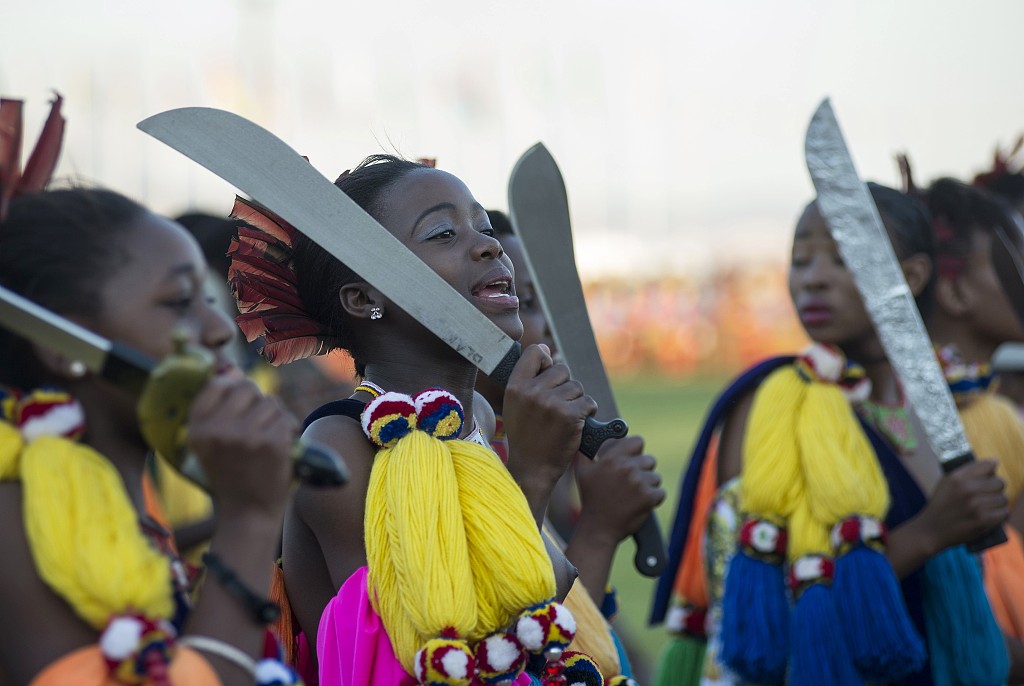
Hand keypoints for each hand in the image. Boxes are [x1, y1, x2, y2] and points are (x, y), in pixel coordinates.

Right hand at [186, 373, 296, 516]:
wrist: (248, 513)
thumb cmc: (231, 474)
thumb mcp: (209, 444)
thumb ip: (217, 408)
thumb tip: (230, 368)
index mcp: (196, 429)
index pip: (216, 384)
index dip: (232, 389)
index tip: (239, 407)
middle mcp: (218, 430)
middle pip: (247, 388)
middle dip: (257, 403)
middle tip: (256, 427)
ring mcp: (246, 435)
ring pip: (270, 402)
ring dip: (275, 417)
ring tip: (267, 440)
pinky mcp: (272, 442)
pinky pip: (286, 417)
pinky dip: (289, 429)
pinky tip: (282, 447)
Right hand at [502, 344, 597, 497]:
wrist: (532, 468)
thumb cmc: (526, 436)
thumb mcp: (515, 405)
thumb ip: (528, 380)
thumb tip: (548, 352)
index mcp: (515, 387)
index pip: (534, 352)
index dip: (545, 359)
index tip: (547, 370)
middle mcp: (532, 392)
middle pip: (561, 369)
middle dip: (564, 385)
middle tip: (556, 406)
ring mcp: (551, 403)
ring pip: (577, 387)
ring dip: (576, 401)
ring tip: (563, 419)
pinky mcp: (570, 415)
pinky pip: (589, 401)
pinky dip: (588, 412)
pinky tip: (577, 423)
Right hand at [574, 436, 664, 546]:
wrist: (599, 528)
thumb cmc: (591, 499)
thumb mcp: (582, 471)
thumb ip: (586, 451)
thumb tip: (588, 435)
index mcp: (613, 459)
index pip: (637, 441)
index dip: (636, 450)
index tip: (632, 457)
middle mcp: (627, 468)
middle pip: (649, 460)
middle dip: (642, 470)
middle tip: (630, 482)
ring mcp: (640, 483)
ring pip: (655, 477)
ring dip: (647, 486)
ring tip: (633, 495)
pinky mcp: (649, 498)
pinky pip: (660, 492)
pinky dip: (653, 499)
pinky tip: (639, 503)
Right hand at [921, 459, 1007, 551]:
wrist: (932, 529)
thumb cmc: (941, 505)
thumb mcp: (946, 483)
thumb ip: (966, 474)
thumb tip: (992, 467)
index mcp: (957, 477)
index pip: (988, 465)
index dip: (991, 469)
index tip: (991, 473)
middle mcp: (967, 489)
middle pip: (999, 482)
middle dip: (995, 488)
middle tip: (987, 494)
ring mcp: (976, 505)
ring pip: (1003, 498)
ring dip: (997, 503)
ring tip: (987, 506)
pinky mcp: (983, 520)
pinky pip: (1004, 513)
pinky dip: (1000, 514)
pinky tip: (991, 515)